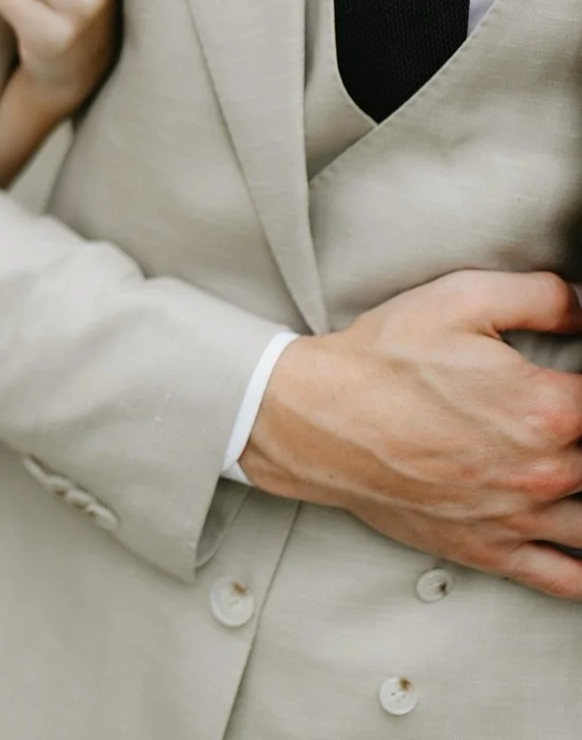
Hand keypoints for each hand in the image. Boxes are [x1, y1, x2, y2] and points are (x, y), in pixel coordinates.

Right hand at [242, 270, 581, 598]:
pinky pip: (565, 579)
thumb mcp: (460, 299)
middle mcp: (543, 470)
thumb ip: (541, 297)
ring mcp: (517, 517)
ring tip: (574, 475)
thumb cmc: (384, 361)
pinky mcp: (488, 549)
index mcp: (546, 409)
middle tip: (564, 423)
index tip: (577, 388)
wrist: (319, 419)